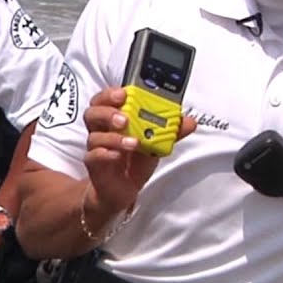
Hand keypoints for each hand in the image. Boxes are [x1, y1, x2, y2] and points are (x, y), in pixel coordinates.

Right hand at [81, 86, 195, 216]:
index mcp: (114, 117)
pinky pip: (94, 156)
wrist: (124, 189)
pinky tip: (117, 156)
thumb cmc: (135, 160)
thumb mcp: (157, 143)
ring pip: (94, 135)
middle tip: (125, 118)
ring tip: (133, 143)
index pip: (106, 98)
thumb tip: (189, 121)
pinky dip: (105, 154)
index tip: (125, 92)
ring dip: (114, 137)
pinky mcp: (95, 164)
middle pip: (93, 112)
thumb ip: (171, 131)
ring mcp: (96, 147)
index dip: (112, 93)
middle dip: (109, 111)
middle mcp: (102, 129)